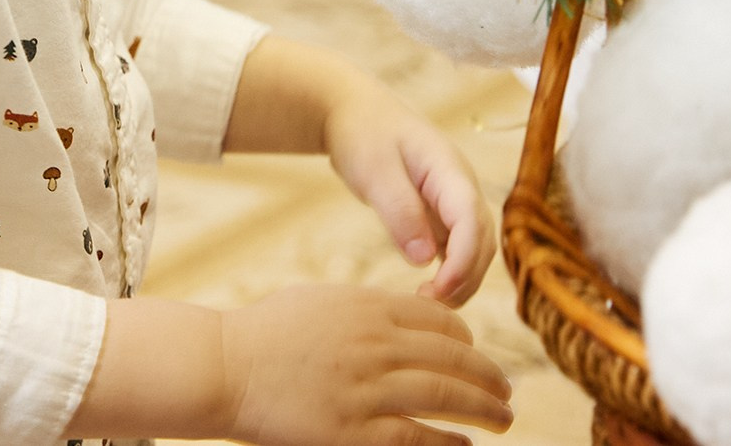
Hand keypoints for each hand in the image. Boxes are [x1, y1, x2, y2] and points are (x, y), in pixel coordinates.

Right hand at [222, 285, 512, 445]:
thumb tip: (411, 317)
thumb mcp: (322, 300)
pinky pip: (416, 437)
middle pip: (454, 359)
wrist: (224, 365)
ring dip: (483, 409)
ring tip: (503, 419)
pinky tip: (465, 445)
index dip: (467, 343)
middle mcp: (376, 343)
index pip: (441, 322)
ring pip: (446, 397)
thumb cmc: (266, 332)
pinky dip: (448, 442)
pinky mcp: (353, 431)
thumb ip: (367, 307)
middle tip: (506, 392)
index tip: (476, 358)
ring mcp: (367, 388)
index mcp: (369, 306)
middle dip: (488, 377)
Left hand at [323, 79, 493, 306]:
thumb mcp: (374, 169)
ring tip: (427, 307)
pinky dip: (450, 274)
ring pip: (475, 249)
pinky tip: (428, 295)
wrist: (353, 111)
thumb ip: (399, 210)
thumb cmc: (362, 134)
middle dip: (465, 277)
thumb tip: (424, 259)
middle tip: (428, 308)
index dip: (463, 259)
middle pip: (482, 240)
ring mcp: (454, 200)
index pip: (471, 218)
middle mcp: (460, 186)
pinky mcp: (441, 213)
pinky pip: (457, 249)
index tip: (439, 290)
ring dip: (461, 280)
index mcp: (449, 168)